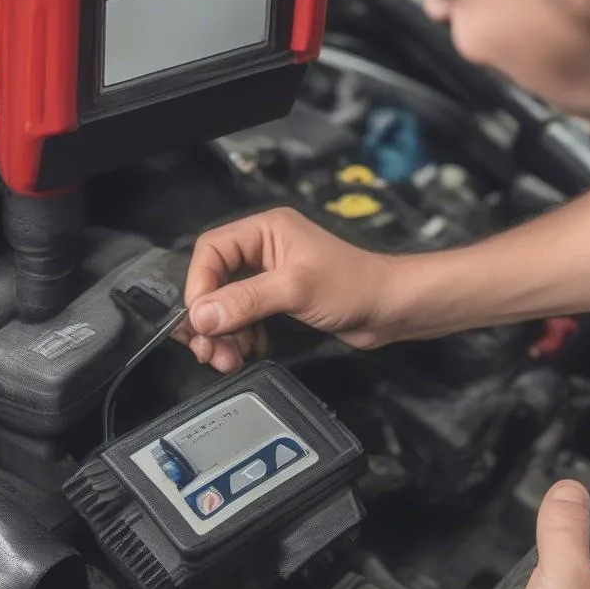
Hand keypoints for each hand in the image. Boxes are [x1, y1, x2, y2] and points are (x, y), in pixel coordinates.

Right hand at [177, 208, 400, 372]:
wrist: (390, 308)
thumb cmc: (353, 286)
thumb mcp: (295, 290)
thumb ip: (245, 301)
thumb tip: (201, 316)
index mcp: (265, 230)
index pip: (211, 250)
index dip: (199, 285)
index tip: (199, 319)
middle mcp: (264, 249)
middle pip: (215, 281)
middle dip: (209, 317)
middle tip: (208, 350)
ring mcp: (271, 276)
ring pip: (227, 304)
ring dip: (222, 333)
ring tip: (226, 359)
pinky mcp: (280, 301)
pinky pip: (245, 318)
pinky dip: (240, 337)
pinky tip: (246, 353)